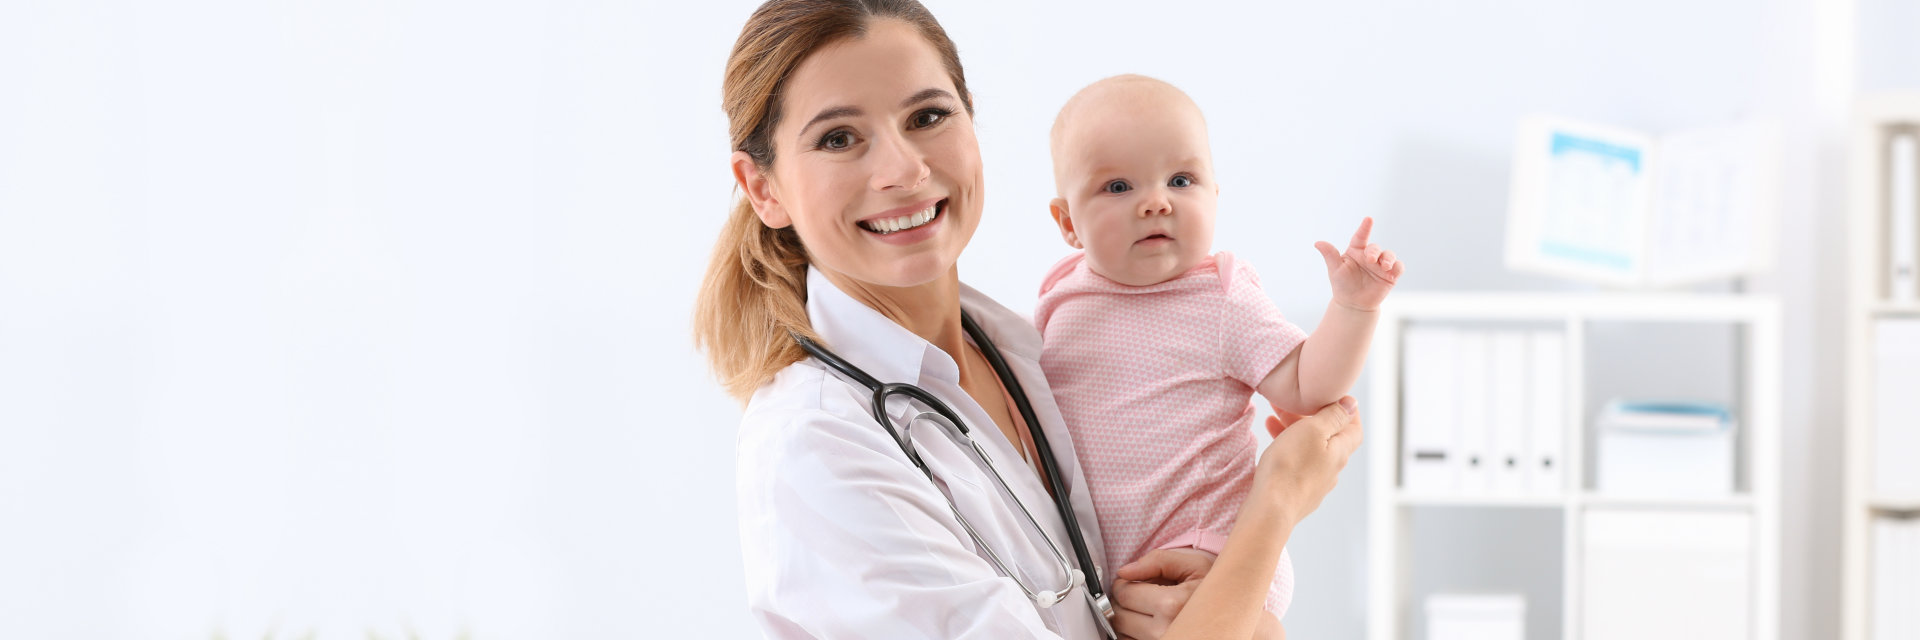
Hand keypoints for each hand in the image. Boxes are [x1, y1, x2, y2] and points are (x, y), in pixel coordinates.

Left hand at [1109, 547, 1214, 639]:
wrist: (1235, 609)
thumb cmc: (1214, 585)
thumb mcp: (1192, 563)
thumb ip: (1156, 561)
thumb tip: (1124, 571)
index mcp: (1173, 604)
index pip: (1125, 594)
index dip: (1123, 583)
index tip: (1130, 580)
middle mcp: (1168, 629)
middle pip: (1121, 616)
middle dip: (1123, 601)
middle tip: (1136, 593)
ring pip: (1123, 633)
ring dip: (1127, 618)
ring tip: (1146, 607)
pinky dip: (1134, 633)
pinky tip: (1149, 622)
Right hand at [1254, 396, 1363, 523]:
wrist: (1270, 509)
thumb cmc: (1290, 466)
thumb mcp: (1313, 431)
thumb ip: (1333, 416)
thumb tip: (1352, 404)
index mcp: (1340, 452)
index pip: (1354, 428)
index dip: (1347, 411)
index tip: (1332, 397)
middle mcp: (1332, 469)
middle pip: (1328, 437)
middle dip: (1311, 417)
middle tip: (1291, 403)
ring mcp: (1315, 483)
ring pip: (1309, 449)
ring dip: (1294, 431)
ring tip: (1272, 418)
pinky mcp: (1298, 492)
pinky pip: (1297, 463)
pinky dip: (1287, 448)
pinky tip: (1272, 444)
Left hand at [1314, 217, 1403, 311]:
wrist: (1353, 304)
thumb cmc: (1342, 284)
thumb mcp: (1335, 270)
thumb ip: (1330, 255)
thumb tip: (1317, 243)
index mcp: (1355, 251)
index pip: (1360, 237)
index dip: (1365, 228)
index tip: (1368, 219)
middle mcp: (1369, 256)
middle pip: (1376, 248)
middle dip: (1374, 252)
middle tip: (1370, 260)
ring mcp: (1381, 265)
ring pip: (1389, 255)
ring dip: (1388, 259)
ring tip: (1384, 266)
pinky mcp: (1390, 275)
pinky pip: (1398, 267)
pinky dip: (1397, 268)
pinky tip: (1391, 273)